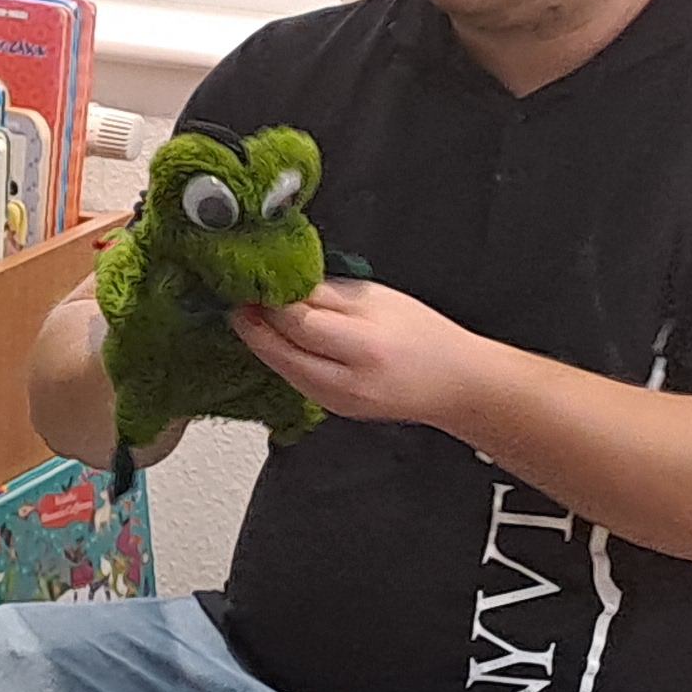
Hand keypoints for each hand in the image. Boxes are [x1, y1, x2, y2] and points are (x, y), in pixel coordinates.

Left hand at [230, 278, 502, 432]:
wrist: (454, 384)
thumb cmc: (425, 337)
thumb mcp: (378, 299)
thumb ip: (328, 294)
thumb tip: (285, 285)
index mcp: (364, 348)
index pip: (299, 324)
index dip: (270, 302)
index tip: (255, 281)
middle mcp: (347, 382)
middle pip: (281, 353)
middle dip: (253, 324)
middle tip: (237, 297)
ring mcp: (338, 402)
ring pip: (282, 369)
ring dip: (261, 342)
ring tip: (249, 314)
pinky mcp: (333, 409)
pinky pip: (294, 380)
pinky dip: (280, 358)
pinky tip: (274, 338)